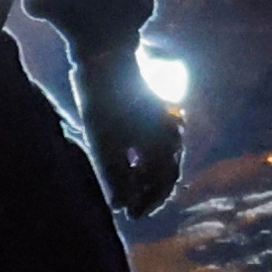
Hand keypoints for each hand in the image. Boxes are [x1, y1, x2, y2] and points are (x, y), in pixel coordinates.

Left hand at [79, 60, 184, 216]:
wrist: (107, 55)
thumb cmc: (103, 100)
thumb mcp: (102, 141)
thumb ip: (114, 175)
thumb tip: (120, 205)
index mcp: (161, 143)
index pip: (162, 182)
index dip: (146, 202)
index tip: (132, 216)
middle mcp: (170, 133)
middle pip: (168, 171)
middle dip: (153, 193)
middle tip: (137, 210)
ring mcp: (164, 119)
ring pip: (167, 156)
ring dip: (154, 176)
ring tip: (140, 189)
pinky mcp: (155, 109)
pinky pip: (163, 140)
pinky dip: (154, 156)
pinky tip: (141, 159)